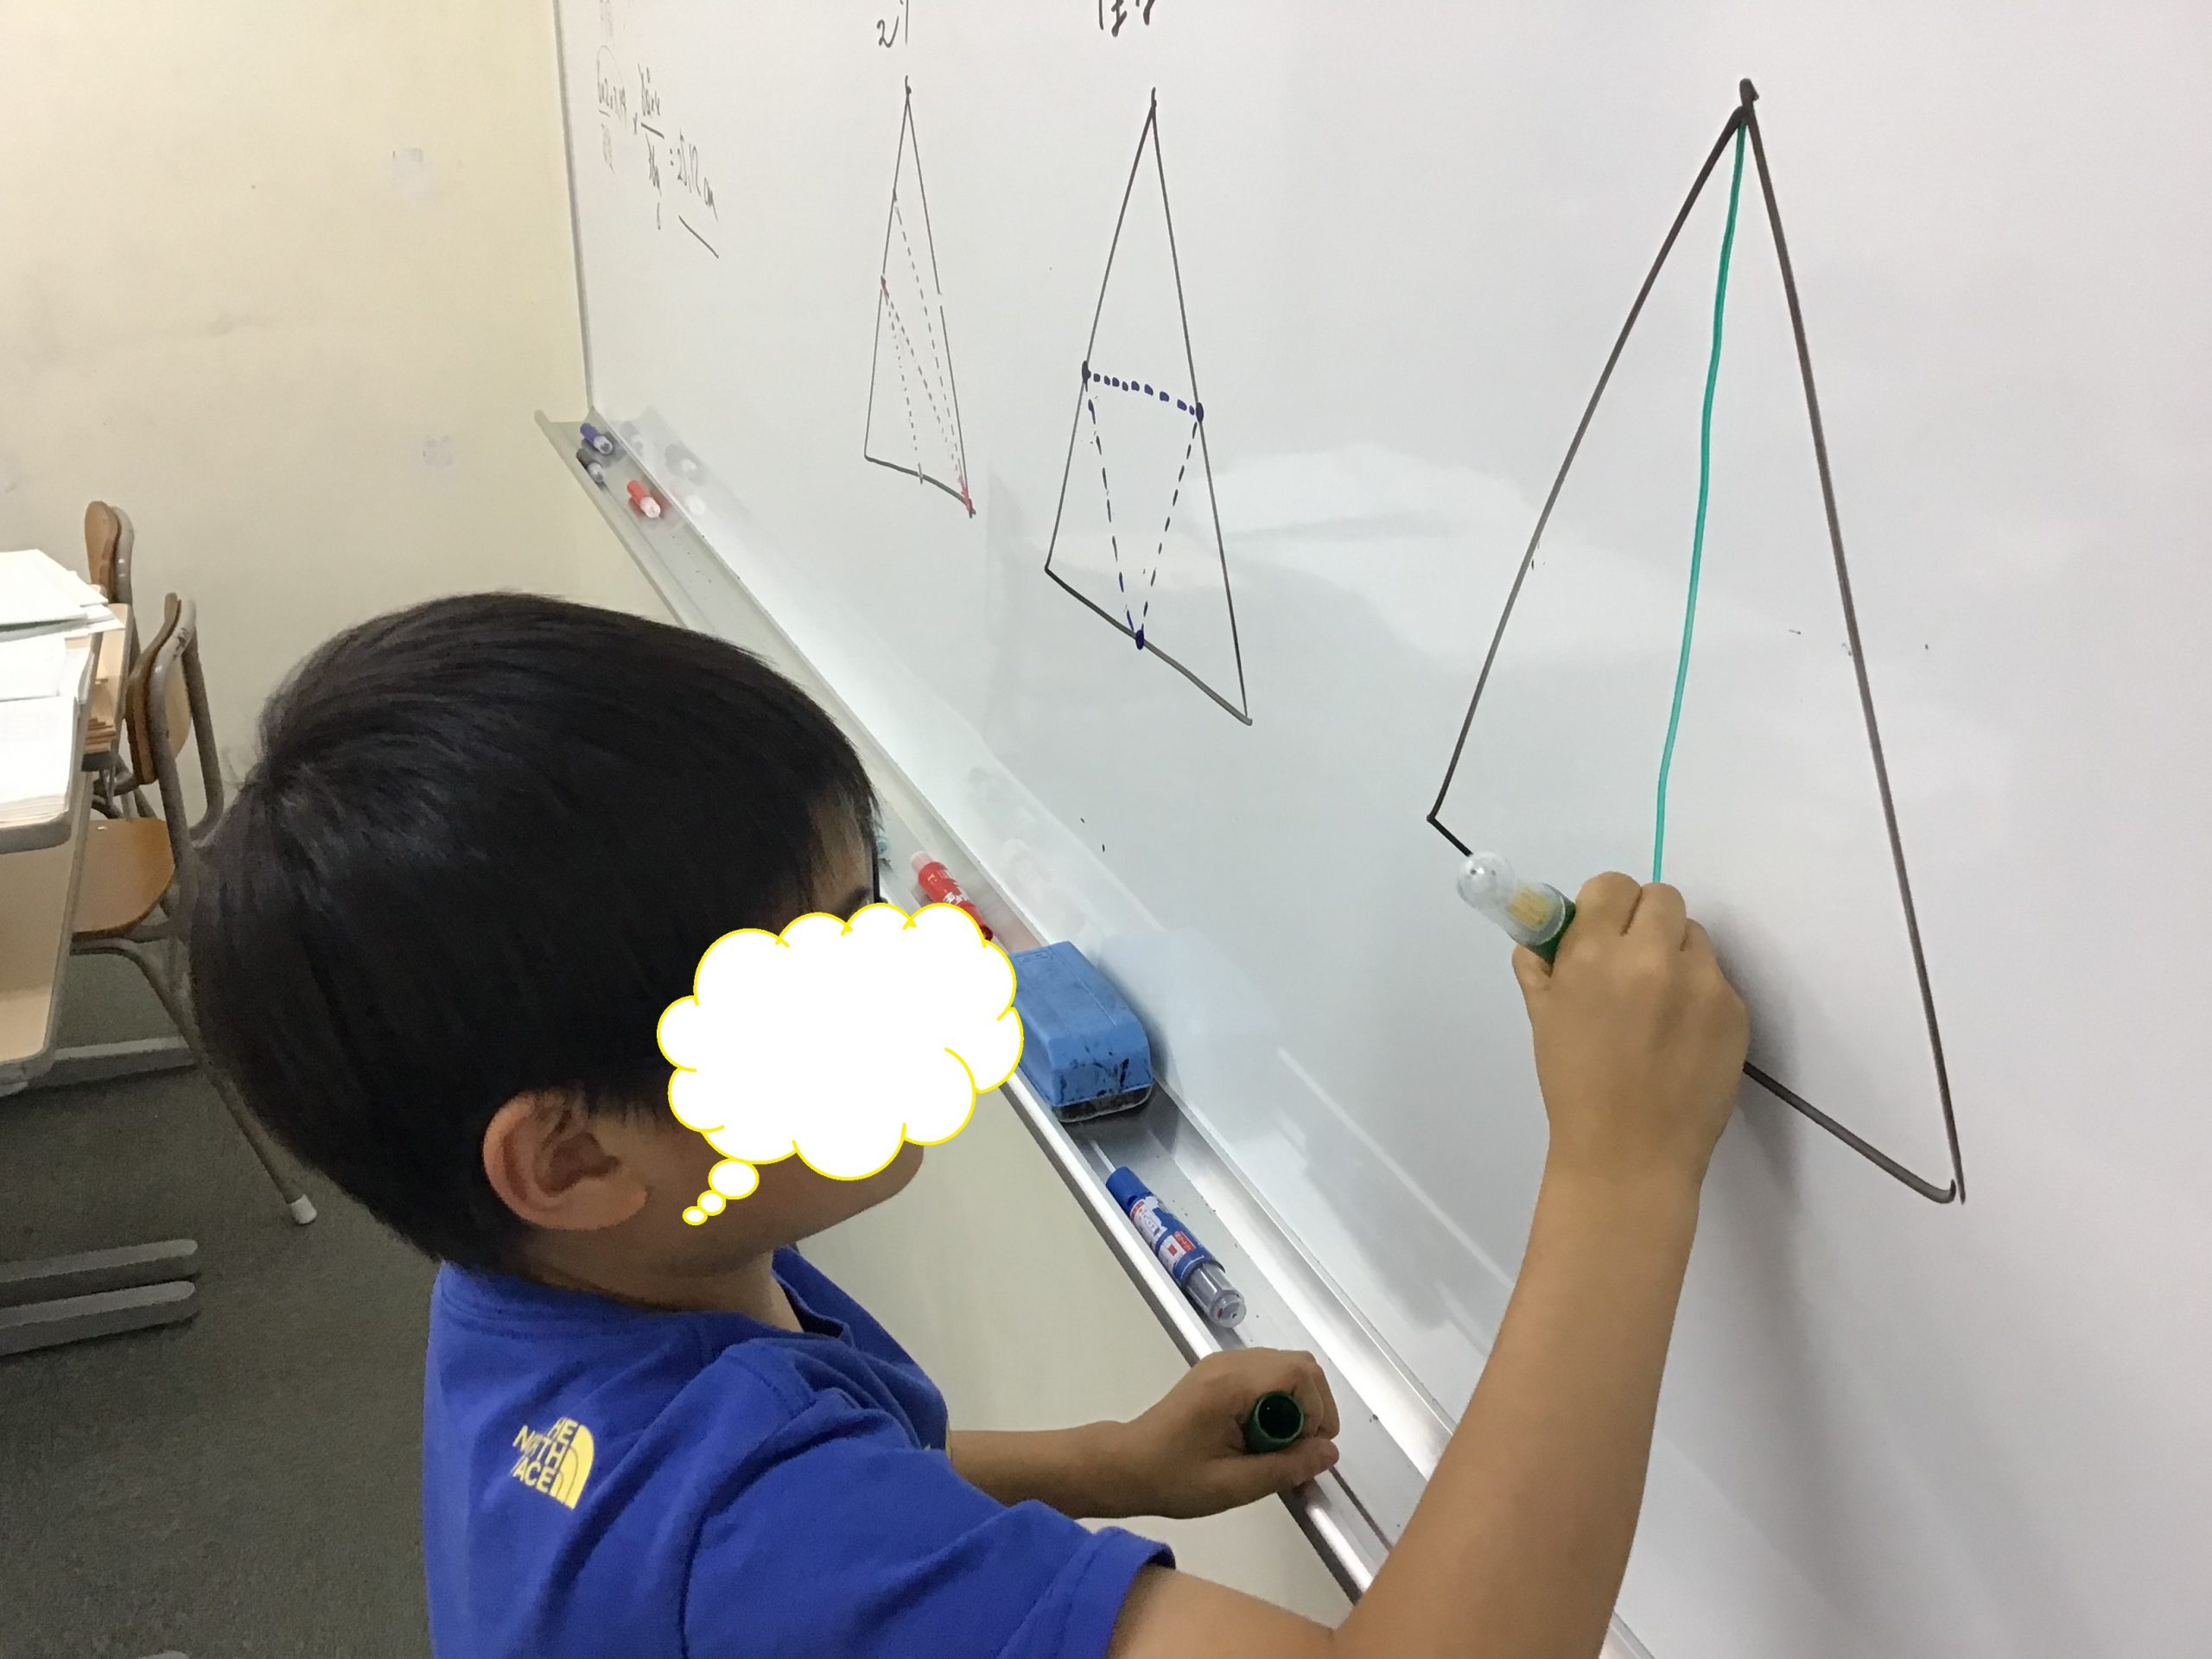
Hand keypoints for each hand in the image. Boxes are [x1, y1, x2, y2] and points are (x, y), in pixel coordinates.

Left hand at [1109, 1349, 1340, 1519]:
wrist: (1128, 1465)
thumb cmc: (1173, 1478)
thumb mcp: (1233, 1486)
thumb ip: (1286, 1468)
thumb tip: (1328, 1453)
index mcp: (1230, 1385)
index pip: (1299, 1374)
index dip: (1317, 1410)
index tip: (1308, 1450)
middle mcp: (1230, 1363)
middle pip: (1299, 1365)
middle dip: (1313, 1407)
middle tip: (1301, 1451)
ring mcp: (1224, 1364)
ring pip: (1286, 1368)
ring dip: (1297, 1405)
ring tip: (1280, 1448)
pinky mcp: (1221, 1373)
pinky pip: (1268, 1375)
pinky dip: (1279, 1402)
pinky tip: (1263, 1436)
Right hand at [1513, 874, 1748, 1193]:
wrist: (1630, 1155)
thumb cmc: (1574, 1087)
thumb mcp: (1543, 1019)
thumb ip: (1542, 966)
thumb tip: (1544, 933)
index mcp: (1594, 955)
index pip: (1612, 886)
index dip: (1606, 907)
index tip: (1602, 933)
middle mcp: (1652, 958)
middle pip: (1661, 898)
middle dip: (1645, 922)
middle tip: (1633, 962)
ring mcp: (1701, 984)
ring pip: (1694, 936)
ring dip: (1676, 955)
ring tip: (1660, 1006)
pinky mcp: (1735, 1011)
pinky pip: (1716, 979)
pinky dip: (1699, 995)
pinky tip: (1682, 1036)